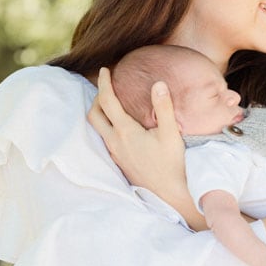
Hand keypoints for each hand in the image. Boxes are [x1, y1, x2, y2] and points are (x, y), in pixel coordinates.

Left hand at [88, 67, 184, 191]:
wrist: (169, 194)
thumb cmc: (172, 164)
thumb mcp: (171, 134)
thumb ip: (164, 107)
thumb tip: (159, 84)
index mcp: (125, 132)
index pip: (108, 101)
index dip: (105, 83)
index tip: (105, 70)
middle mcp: (115, 142)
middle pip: (94, 115)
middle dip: (98, 98)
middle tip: (108, 87)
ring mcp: (115, 153)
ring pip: (98, 128)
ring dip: (101, 113)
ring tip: (113, 104)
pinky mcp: (120, 162)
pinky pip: (106, 139)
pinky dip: (108, 126)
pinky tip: (122, 127)